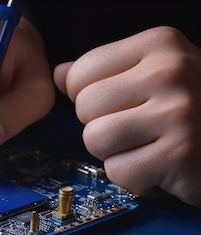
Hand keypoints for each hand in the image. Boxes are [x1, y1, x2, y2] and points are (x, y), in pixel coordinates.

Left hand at [54, 26, 200, 207]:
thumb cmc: (194, 108)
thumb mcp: (156, 73)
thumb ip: (106, 72)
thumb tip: (60, 74)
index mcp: (159, 44)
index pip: (80, 73)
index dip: (88, 96)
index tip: (121, 102)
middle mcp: (171, 72)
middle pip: (84, 107)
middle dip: (102, 125)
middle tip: (140, 129)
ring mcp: (177, 113)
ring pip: (95, 140)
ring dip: (115, 153)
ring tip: (148, 146)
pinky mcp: (179, 154)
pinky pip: (119, 171)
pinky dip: (134, 177)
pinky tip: (161, 166)